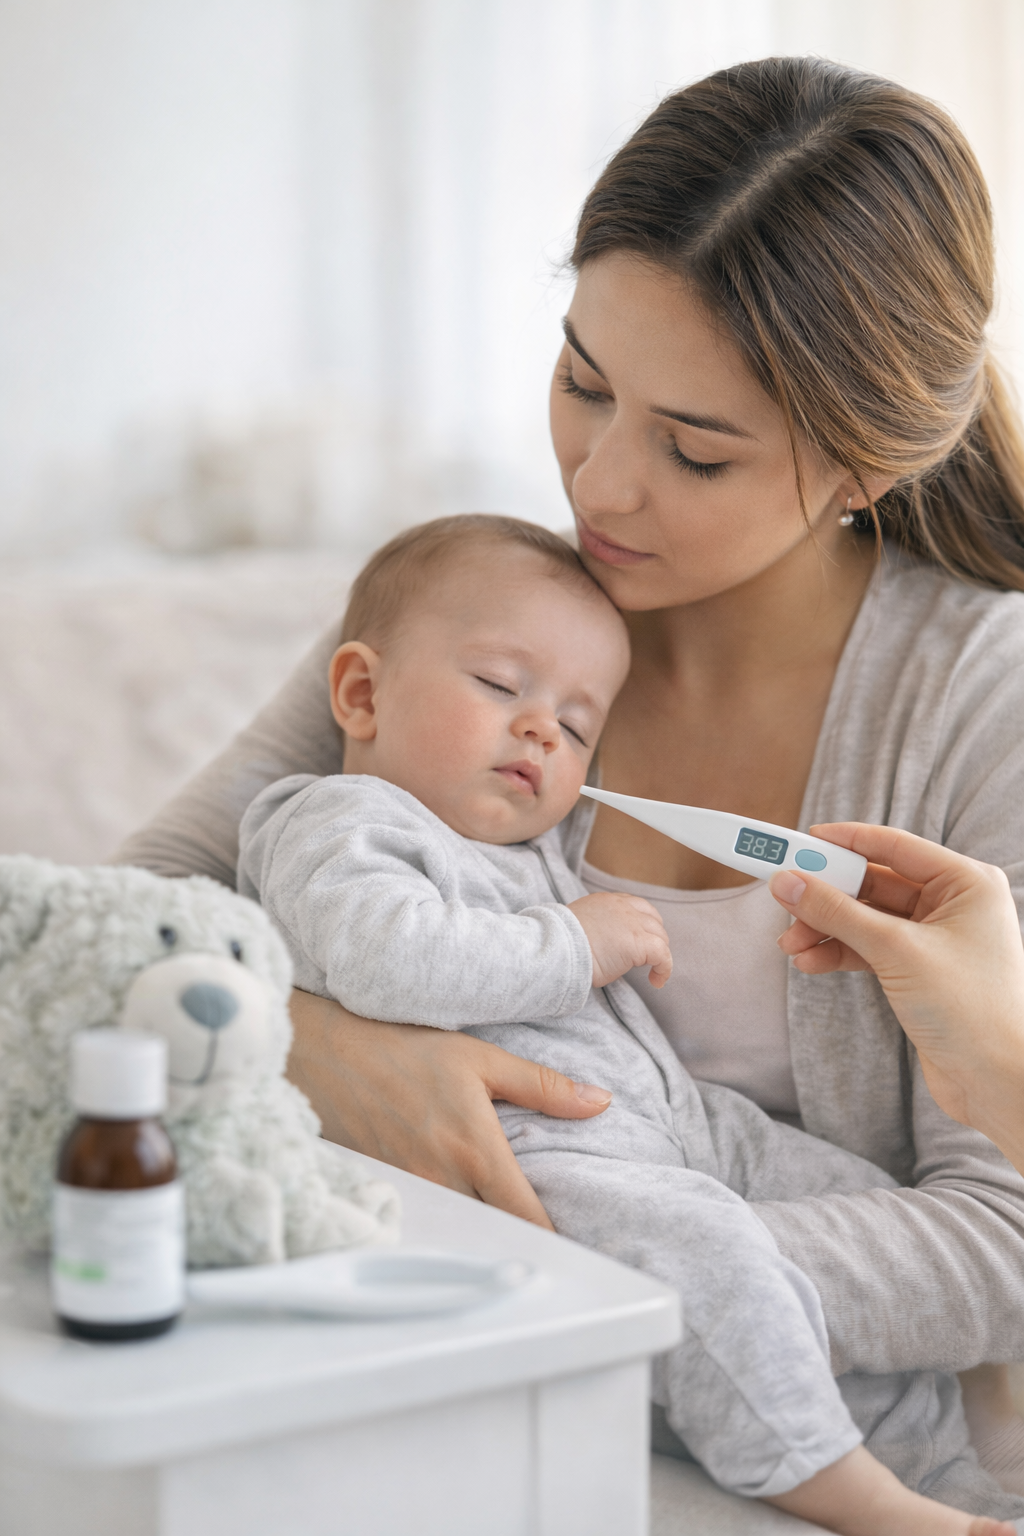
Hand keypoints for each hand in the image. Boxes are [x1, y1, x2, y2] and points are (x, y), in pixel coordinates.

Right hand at [286, 990, 612, 1228]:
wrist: (327, 1053)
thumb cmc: (405, 1048)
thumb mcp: (481, 1058)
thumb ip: (543, 1086)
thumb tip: (600, 1102)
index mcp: (475, 1148)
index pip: (524, 1217)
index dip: (554, 1238)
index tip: (576, 1244)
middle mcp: (442, 1179)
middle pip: (494, 1234)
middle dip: (520, 1242)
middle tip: (548, 1247)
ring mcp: (410, 1192)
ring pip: (460, 1233)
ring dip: (484, 1238)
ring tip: (508, 1237)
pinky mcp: (386, 1193)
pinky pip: (428, 1222)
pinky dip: (448, 1228)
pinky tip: (460, 1222)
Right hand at [568, 891, 672, 987]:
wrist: (559, 949)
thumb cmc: (561, 944)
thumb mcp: (578, 928)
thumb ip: (595, 929)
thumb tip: (601, 945)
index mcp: (606, 901)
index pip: (635, 906)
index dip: (642, 923)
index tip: (638, 939)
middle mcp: (623, 907)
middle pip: (652, 919)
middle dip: (653, 938)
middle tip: (647, 958)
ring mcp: (633, 923)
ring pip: (660, 936)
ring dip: (659, 953)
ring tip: (652, 972)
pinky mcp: (640, 943)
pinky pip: (663, 955)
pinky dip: (664, 969)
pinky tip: (656, 981)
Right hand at [768, 823, 1023, 1170]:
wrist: (995, 1081)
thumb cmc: (970, 1010)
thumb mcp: (896, 951)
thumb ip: (837, 913)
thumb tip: (789, 883)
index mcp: (965, 883)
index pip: (893, 846)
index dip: (844, 841)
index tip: (801, 841)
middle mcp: (953, 904)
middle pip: (874, 882)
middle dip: (826, 895)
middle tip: (784, 897)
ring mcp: (936, 938)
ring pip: (866, 918)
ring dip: (826, 928)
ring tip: (791, 944)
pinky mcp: (919, 969)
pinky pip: (869, 947)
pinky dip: (839, 952)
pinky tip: (810, 962)